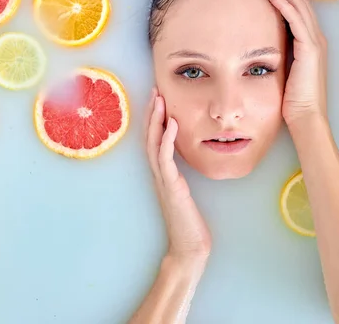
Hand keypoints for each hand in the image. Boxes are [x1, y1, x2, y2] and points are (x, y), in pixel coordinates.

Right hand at [145, 87, 211, 259]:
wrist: (189, 246)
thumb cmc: (189, 221)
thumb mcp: (185, 192)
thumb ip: (181, 175)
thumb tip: (186, 160)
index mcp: (162, 174)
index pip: (153, 141)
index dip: (153, 119)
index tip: (158, 99)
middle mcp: (159, 175)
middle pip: (149, 137)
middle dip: (151, 113)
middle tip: (155, 91)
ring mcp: (163, 180)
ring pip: (153, 144)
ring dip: (156, 120)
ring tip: (160, 100)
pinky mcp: (171, 187)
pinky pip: (166, 159)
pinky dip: (167, 139)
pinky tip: (173, 124)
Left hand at [267, 0, 327, 125]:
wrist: (306, 116)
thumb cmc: (294, 102)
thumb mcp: (287, 74)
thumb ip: (281, 59)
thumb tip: (263, 51)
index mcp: (313, 48)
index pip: (302, 18)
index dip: (291, 2)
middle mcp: (318, 42)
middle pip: (304, 9)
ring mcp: (315, 44)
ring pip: (301, 10)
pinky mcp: (309, 48)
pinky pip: (296, 20)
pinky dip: (285, 5)